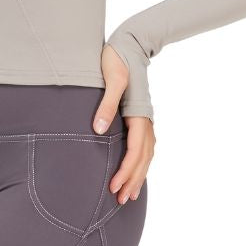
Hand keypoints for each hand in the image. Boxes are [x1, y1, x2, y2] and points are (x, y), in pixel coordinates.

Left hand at [97, 43, 155, 204]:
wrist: (130, 44)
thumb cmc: (117, 60)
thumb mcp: (111, 79)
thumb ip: (106, 104)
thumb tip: (98, 130)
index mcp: (139, 114)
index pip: (135, 151)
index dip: (125, 171)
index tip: (113, 187)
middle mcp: (146, 119)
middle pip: (143, 158)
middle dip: (134, 180)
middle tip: (121, 200)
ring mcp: (145, 118)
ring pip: (146, 154)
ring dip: (139, 175)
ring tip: (130, 194)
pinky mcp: (140, 116)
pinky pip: (144, 146)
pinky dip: (141, 162)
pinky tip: (134, 171)